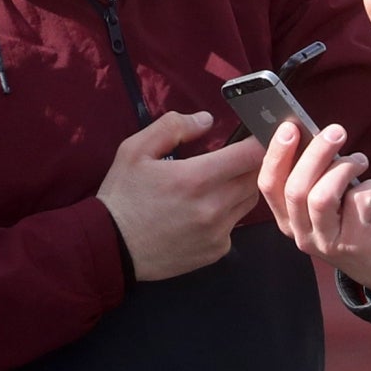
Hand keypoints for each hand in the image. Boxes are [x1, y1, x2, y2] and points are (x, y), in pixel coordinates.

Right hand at [97, 112, 264, 281]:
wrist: (111, 246)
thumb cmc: (123, 197)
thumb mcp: (135, 149)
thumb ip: (173, 126)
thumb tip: (206, 120)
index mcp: (196, 178)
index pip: (251, 155)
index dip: (260, 141)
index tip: (258, 134)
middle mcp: (213, 207)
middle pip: (255, 178)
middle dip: (249, 164)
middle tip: (232, 157)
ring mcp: (217, 232)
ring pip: (248, 202)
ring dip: (240, 188)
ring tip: (215, 183)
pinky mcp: (215, 251)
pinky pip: (234, 226)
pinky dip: (227, 215)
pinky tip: (203, 211)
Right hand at [259, 119, 370, 293]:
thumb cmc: (353, 218)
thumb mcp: (327, 198)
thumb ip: (316, 174)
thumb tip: (313, 134)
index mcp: (287, 217)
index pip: (268, 185)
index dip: (276, 155)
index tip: (290, 127)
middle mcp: (301, 232)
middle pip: (295, 188)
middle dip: (315, 153)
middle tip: (336, 132)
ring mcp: (325, 241)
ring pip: (321, 196)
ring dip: (343, 168)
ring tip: (359, 161)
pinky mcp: (352, 244)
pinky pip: (357, 203)